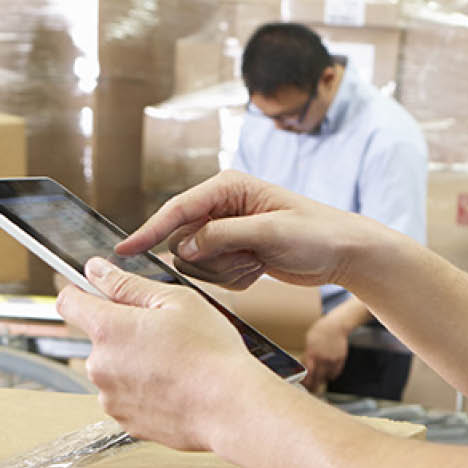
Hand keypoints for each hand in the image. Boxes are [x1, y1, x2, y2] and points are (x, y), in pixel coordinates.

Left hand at [55, 257, 272, 450]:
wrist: (231, 408)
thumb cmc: (211, 354)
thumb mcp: (176, 301)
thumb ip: (127, 284)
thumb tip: (96, 270)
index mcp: (108, 329)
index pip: (68, 302)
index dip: (81, 293)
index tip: (96, 293)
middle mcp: (100, 365)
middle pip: (98, 338)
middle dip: (122, 332)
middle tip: (163, 333)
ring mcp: (110, 397)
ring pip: (113, 369)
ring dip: (133, 363)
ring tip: (173, 364)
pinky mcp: (125, 422)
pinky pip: (126, 397)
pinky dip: (143, 391)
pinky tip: (173, 386)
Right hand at [117, 169, 369, 289]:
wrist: (344, 252)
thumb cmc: (317, 233)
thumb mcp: (271, 232)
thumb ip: (224, 236)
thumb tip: (184, 247)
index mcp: (228, 188)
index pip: (177, 210)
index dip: (148, 231)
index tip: (123, 250)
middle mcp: (221, 207)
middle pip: (184, 243)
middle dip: (212, 259)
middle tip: (249, 257)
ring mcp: (226, 232)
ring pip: (198, 264)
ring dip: (227, 271)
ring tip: (259, 261)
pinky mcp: (232, 253)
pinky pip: (215, 276)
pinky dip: (237, 279)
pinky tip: (261, 268)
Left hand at [302, 315, 349, 391]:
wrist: (335, 326)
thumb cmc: (320, 332)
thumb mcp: (308, 341)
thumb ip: (307, 355)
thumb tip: (303, 367)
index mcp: (312, 353)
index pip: (308, 373)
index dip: (306, 381)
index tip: (304, 385)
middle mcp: (323, 358)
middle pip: (318, 378)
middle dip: (313, 386)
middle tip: (310, 390)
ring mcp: (333, 359)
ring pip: (327, 377)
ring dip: (322, 381)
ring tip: (318, 383)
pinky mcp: (341, 360)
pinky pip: (335, 373)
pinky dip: (331, 375)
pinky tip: (327, 376)